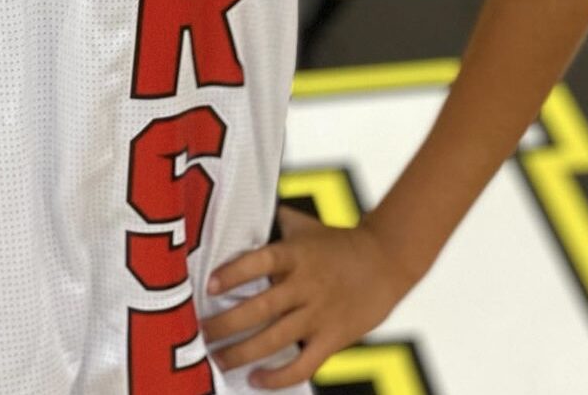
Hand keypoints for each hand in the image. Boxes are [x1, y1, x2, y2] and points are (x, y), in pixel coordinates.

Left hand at [200, 206, 413, 389]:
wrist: (386, 261)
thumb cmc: (338, 241)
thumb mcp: (304, 225)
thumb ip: (274, 221)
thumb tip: (242, 209)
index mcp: (295, 254)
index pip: (260, 262)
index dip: (234, 273)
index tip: (209, 286)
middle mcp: (305, 284)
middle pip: (261, 307)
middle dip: (226, 324)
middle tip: (200, 332)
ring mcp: (319, 313)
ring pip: (275, 339)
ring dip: (242, 353)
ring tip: (217, 359)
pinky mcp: (333, 338)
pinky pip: (303, 364)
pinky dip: (278, 376)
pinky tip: (256, 379)